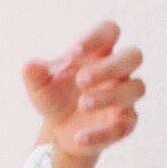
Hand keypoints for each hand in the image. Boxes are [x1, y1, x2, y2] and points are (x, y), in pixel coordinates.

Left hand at [23, 21, 144, 163]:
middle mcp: (118, 72)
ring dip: (110, 96)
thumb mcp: (40, 86)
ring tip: (82, 104)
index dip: (95, 37)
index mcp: (99, 53)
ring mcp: (125, 97)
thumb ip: (35, 74)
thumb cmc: (56, 97)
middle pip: (133, 56)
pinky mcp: (125, 123)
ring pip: (136, 88)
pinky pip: (124, 126)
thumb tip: (30, 66)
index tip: (72, 53)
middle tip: (81, 80)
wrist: (60, 132)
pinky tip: (80, 137)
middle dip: (110, 67)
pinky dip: (102, 133)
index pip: (109, 31)